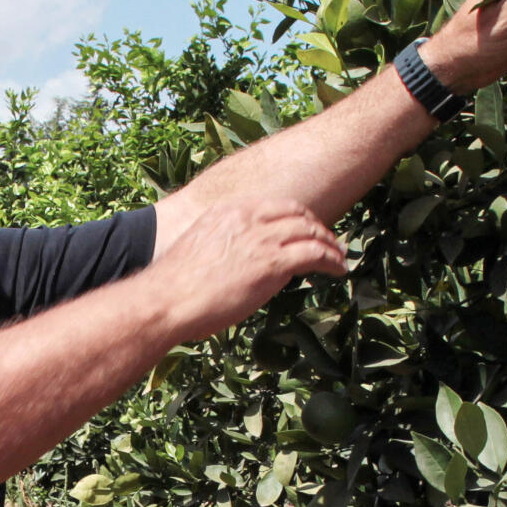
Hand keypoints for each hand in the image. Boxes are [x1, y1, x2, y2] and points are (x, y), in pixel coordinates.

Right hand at [148, 198, 346, 344]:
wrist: (167, 300)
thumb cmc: (175, 287)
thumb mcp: (200, 249)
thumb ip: (223, 246)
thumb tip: (237, 263)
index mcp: (228, 211)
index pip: (274, 206)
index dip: (296, 217)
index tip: (305, 229)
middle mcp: (248, 217)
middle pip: (297, 213)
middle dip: (317, 227)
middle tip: (329, 242)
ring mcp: (262, 239)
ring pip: (311, 231)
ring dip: (330, 244)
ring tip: (339, 257)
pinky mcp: (273, 263)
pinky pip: (315, 254)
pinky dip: (332, 260)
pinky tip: (338, 270)